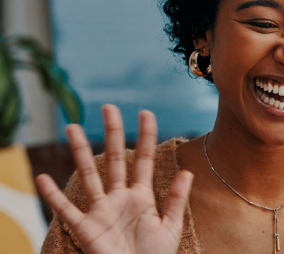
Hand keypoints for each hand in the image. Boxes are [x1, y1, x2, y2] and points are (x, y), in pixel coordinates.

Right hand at [36, 104, 193, 253]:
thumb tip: (188, 171)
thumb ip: (176, 200)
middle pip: (113, 159)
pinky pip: (66, 210)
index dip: (145, 136)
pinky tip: (43, 178)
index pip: (143, 160)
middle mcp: (119, 198)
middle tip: (108, 108)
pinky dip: (53, 196)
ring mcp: (100, 211)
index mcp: (141, 197)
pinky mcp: (86, 228)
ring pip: (88, 175)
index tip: (145, 113)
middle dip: (111, 133)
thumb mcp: (170, 227)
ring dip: (79, 152)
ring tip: (72, 127)